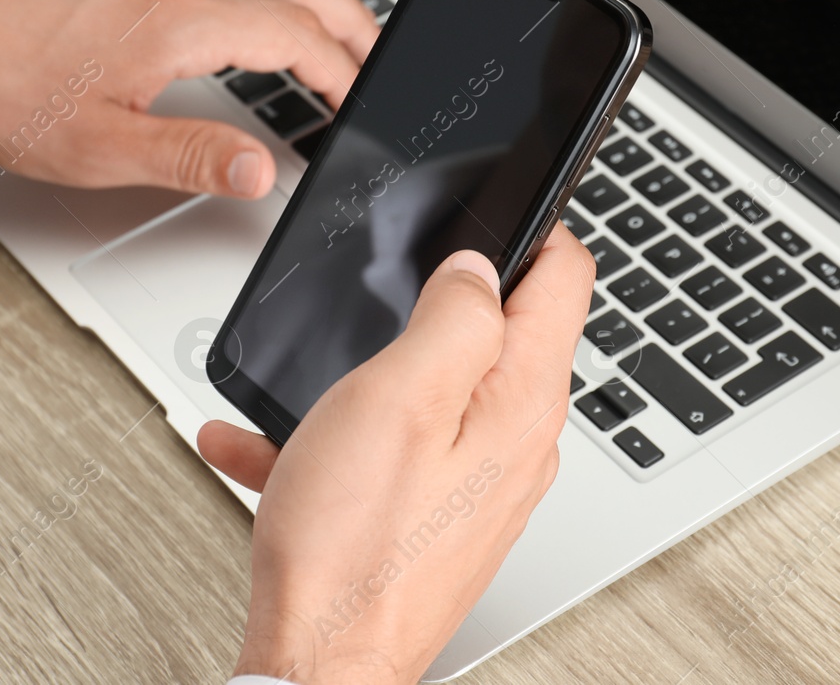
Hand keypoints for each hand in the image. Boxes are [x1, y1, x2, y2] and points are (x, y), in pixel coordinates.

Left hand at [0, 0, 377, 197]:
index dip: (345, 75)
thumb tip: (260, 173)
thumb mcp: (99, 148)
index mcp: (178, 20)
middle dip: (355, 23)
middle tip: (380, 63)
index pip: (298, 38)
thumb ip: (192, 156)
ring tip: (338, 37)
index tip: (363, 106)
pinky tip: (261, 9)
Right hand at [199, 227, 595, 684]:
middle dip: (440, 297)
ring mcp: (479, 484)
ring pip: (436, 391)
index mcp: (521, 400)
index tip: (497, 202)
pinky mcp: (438, 516)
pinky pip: (392, 452)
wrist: (319, 667)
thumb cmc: (353, 548)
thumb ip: (453, 317)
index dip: (533, 225)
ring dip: (372, 373)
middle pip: (501, 331)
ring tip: (311, 382)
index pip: (565, 278)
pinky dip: (338, 438)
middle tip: (386, 285)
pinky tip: (274, 446)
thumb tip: (480, 268)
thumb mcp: (397, 396)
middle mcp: (517, 442)